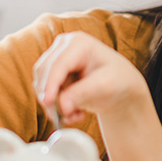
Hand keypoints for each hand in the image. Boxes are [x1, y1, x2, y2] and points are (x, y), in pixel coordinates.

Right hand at [32, 32, 150, 126]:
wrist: (120, 85)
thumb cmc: (117, 80)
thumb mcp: (104, 86)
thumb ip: (81, 94)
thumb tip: (61, 107)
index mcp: (79, 42)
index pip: (58, 64)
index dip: (50, 84)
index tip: (48, 103)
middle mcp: (63, 46)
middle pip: (44, 72)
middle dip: (51, 97)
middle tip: (64, 117)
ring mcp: (56, 58)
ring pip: (40, 83)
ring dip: (54, 104)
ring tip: (76, 115)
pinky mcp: (52, 72)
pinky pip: (44, 91)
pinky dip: (56, 105)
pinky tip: (74, 111)